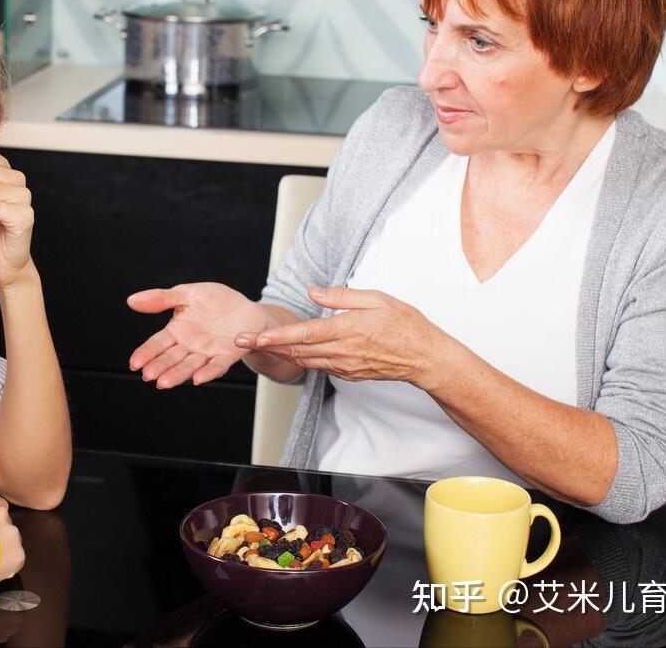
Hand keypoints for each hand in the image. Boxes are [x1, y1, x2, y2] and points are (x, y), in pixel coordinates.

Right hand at [127, 283, 267, 388]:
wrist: (245, 307)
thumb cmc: (215, 301)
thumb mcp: (187, 293)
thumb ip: (161, 298)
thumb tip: (131, 300)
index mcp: (177, 331)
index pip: (157, 343)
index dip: (146, 353)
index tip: (134, 363)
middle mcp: (189, 346)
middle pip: (171, 358)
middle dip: (160, 366)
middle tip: (148, 375)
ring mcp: (207, 352)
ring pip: (190, 365)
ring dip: (177, 374)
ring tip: (164, 383)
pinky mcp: (227, 355)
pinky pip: (217, 365)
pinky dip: (208, 372)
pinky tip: (198, 379)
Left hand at [237, 285, 449, 387]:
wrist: (425, 358)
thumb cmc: (405, 324)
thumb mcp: (376, 298)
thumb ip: (342, 295)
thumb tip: (313, 292)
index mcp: (346, 330)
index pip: (303, 334)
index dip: (276, 336)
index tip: (255, 336)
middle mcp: (341, 352)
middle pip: (296, 350)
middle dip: (266, 346)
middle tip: (240, 341)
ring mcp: (344, 366)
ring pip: (304, 361)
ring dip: (279, 354)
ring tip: (256, 346)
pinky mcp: (349, 374)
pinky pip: (319, 367)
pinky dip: (300, 360)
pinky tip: (290, 353)